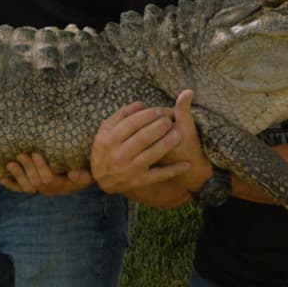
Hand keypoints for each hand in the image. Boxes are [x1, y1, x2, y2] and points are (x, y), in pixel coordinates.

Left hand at [1, 152, 92, 195]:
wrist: (80, 178)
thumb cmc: (85, 172)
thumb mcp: (88, 173)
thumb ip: (82, 175)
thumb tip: (72, 174)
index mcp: (62, 185)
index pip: (49, 178)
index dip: (41, 167)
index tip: (36, 154)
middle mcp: (49, 189)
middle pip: (35, 181)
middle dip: (27, 168)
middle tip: (21, 154)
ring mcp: (40, 189)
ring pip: (26, 186)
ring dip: (17, 175)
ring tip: (10, 164)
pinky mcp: (34, 187)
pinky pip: (21, 189)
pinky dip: (11, 185)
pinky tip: (2, 179)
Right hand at [91, 90, 209, 202]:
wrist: (101, 178)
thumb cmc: (105, 148)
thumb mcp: (106, 129)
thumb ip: (122, 115)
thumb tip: (141, 104)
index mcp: (110, 139)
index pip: (132, 123)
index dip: (149, 115)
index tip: (161, 110)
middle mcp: (119, 155)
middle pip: (144, 137)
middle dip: (160, 126)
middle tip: (170, 120)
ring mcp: (130, 169)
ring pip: (152, 154)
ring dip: (168, 143)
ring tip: (178, 134)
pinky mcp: (139, 182)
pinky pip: (158, 175)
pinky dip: (173, 171)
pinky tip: (186, 164)